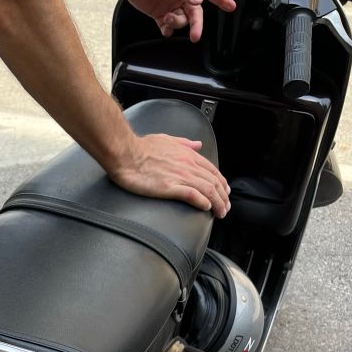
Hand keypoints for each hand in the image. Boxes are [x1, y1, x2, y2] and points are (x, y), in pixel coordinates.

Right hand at [106, 133, 230, 217]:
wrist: (125, 153)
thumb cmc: (141, 147)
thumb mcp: (167, 139)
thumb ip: (184, 143)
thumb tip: (197, 145)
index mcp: (187, 155)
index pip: (212, 170)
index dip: (222, 183)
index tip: (225, 193)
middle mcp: (187, 165)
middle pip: (213, 182)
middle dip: (223, 197)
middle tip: (225, 208)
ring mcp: (179, 176)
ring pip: (207, 190)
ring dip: (217, 203)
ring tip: (220, 213)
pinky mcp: (169, 187)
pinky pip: (192, 195)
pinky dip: (202, 202)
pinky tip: (206, 208)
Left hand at [117, 0, 235, 42]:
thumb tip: (197, 1)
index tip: (231, 7)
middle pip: (195, 13)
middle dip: (196, 25)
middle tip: (195, 36)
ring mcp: (170, 4)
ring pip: (181, 21)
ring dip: (176, 24)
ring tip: (167, 19)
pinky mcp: (158, 13)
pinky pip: (167, 26)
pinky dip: (167, 30)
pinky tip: (164, 28)